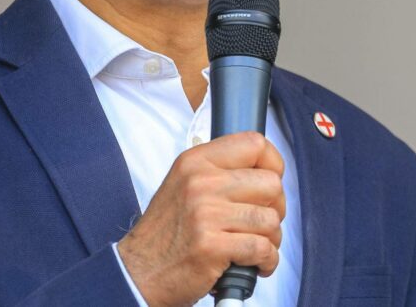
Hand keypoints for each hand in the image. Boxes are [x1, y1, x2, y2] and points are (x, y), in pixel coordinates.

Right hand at [116, 131, 285, 306]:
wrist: (139, 271)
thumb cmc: (168, 231)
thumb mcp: (184, 183)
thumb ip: (220, 171)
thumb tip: (267, 170)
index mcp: (196, 161)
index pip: (254, 143)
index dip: (273, 164)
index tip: (271, 182)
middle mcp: (201, 182)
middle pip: (271, 184)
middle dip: (276, 208)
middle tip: (261, 223)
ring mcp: (206, 214)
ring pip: (270, 219)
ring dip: (272, 239)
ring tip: (256, 247)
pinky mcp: (212, 246)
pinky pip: (262, 249)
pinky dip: (267, 261)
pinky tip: (255, 265)